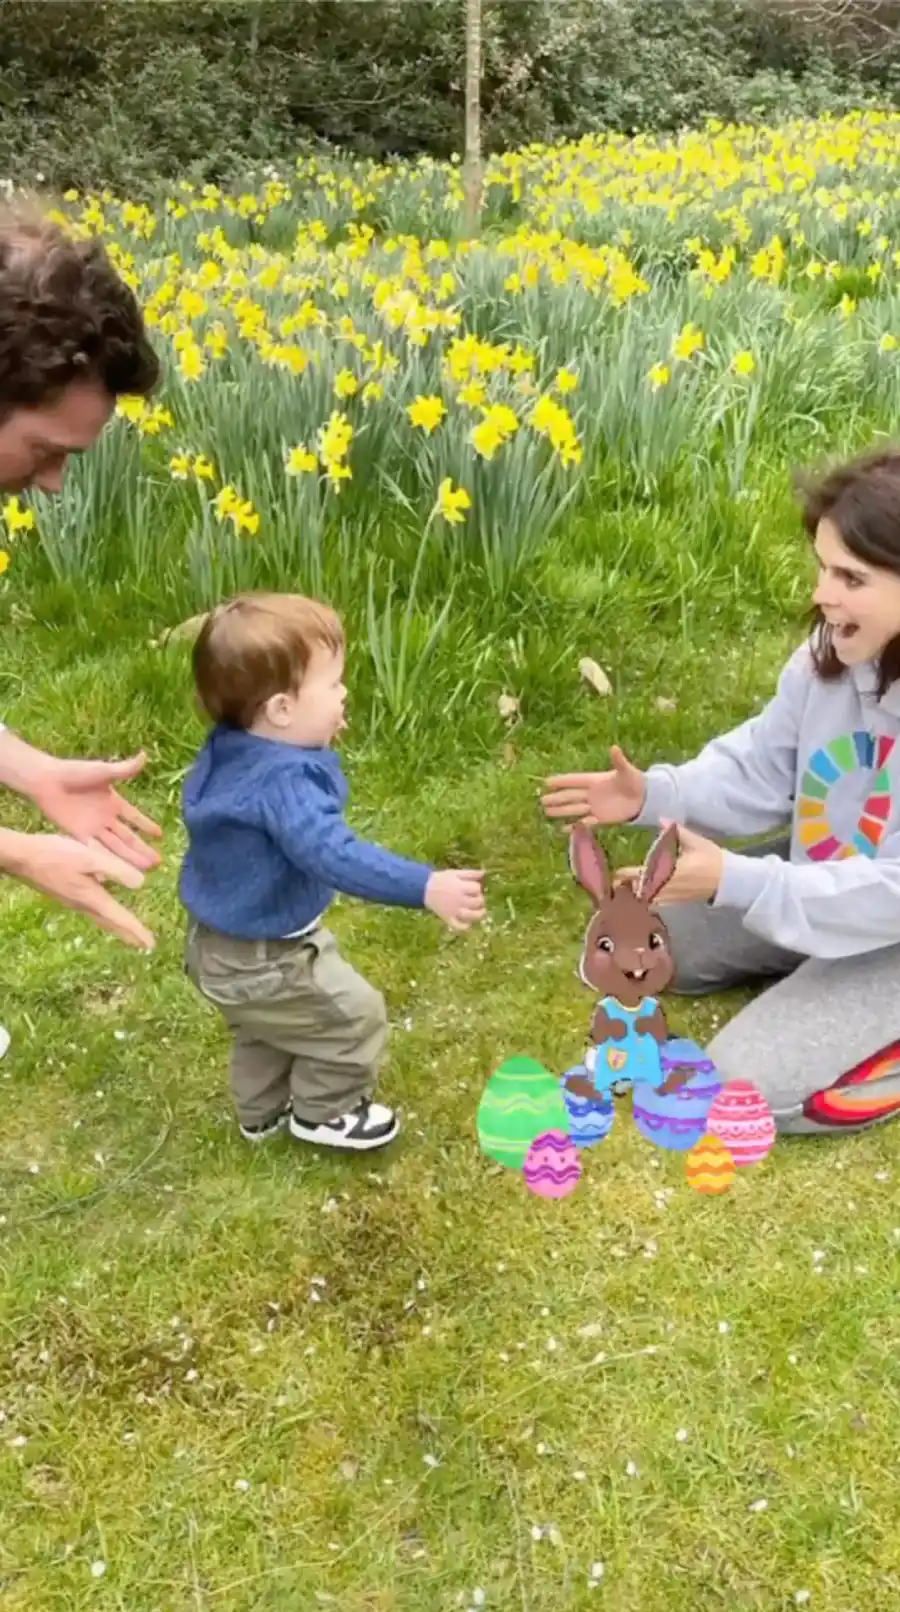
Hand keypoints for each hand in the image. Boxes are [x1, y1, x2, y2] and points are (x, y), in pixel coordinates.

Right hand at [0, 829, 154, 949]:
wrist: (22, 857)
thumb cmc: (55, 855)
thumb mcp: (90, 858)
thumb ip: (116, 870)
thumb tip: (141, 884)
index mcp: (92, 897)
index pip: (120, 917)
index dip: (136, 931)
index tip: (150, 944)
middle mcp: (83, 903)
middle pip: (110, 922)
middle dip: (128, 934)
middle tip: (143, 945)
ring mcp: (72, 900)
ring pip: (100, 916)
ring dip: (115, 924)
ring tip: (127, 930)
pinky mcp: (65, 893)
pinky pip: (90, 908)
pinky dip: (103, 912)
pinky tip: (102, 904)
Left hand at [29, 752, 161, 870]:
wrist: (47, 781)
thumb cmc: (75, 772)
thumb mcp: (103, 771)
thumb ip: (124, 769)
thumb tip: (145, 756)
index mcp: (113, 803)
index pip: (135, 817)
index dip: (147, 826)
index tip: (160, 835)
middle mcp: (106, 818)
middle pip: (127, 838)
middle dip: (142, 850)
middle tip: (157, 863)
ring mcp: (93, 828)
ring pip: (115, 847)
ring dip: (128, 859)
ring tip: (143, 872)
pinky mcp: (78, 835)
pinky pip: (94, 850)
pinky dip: (103, 861)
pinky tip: (114, 873)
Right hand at [425, 868, 485, 932]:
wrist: (425, 889)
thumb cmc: (441, 880)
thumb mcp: (455, 873)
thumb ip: (470, 873)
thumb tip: (483, 873)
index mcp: (460, 887)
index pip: (477, 888)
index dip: (477, 887)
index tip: (472, 888)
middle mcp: (458, 900)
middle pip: (477, 902)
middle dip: (479, 899)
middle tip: (475, 898)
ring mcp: (454, 911)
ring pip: (472, 916)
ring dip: (479, 914)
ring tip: (481, 911)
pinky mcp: (448, 918)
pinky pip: (458, 926)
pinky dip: (465, 927)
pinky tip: (468, 923)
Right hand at [541, 746, 645, 825]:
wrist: (644, 798)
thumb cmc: (635, 781)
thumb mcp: (627, 771)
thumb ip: (619, 761)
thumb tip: (614, 747)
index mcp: (595, 780)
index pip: (574, 781)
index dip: (561, 781)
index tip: (546, 782)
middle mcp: (591, 794)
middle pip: (570, 796)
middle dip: (556, 798)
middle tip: (541, 800)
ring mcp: (595, 807)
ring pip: (574, 809)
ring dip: (561, 811)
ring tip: (546, 813)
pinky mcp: (601, 819)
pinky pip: (585, 823)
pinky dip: (575, 826)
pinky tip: (563, 829)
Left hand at [616, 822, 722, 904]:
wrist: (729, 881)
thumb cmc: (712, 859)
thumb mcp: (696, 842)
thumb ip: (677, 832)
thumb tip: (661, 818)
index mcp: (672, 870)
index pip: (644, 873)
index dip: (627, 874)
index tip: (614, 872)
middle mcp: (669, 886)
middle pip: (640, 889)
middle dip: (625, 886)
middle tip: (610, 882)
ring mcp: (672, 896)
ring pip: (647, 898)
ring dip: (634, 893)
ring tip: (619, 889)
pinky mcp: (676, 901)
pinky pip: (656, 902)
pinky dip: (645, 899)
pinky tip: (637, 894)